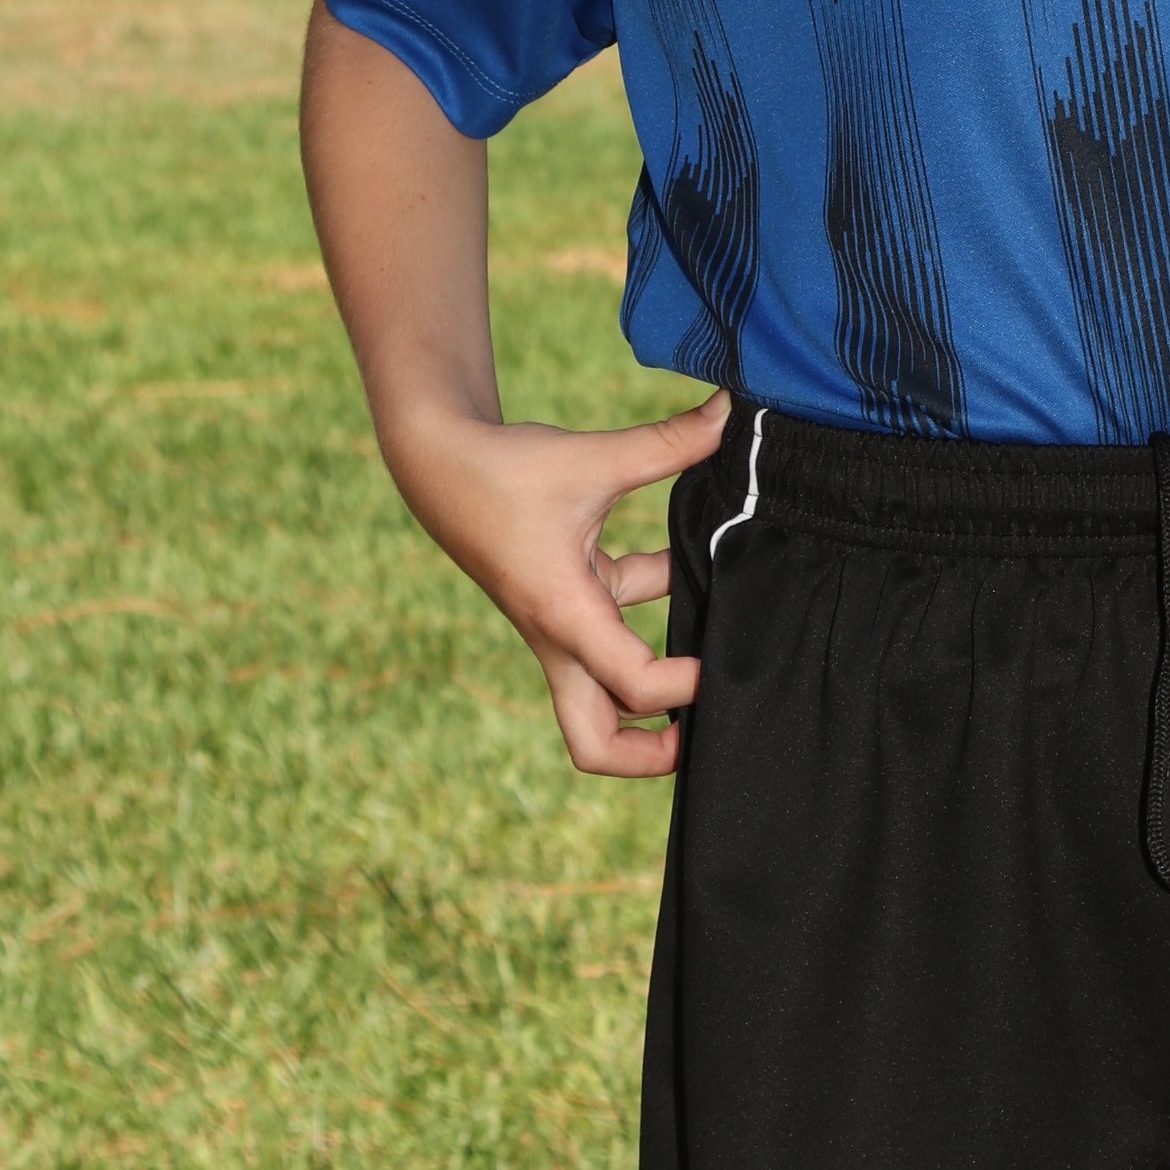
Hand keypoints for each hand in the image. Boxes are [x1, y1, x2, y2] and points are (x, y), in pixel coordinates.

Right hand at [386, 391, 731, 777]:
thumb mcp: (591, 457)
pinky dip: (657, 602)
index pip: (634, 684)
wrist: (438, 460)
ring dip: (654, 684)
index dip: (685, 688)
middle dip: (651, 756)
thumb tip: (730, 412)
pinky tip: (698, 560)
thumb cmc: (504, 470)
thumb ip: (666, 444)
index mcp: (565, 616)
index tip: (721, 663)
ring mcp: (562, 623)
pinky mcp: (567, 597)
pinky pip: (618, 622)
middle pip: (596, 741)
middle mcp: (561, 635)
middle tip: (706, 731)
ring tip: (717, 650)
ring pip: (604, 690)